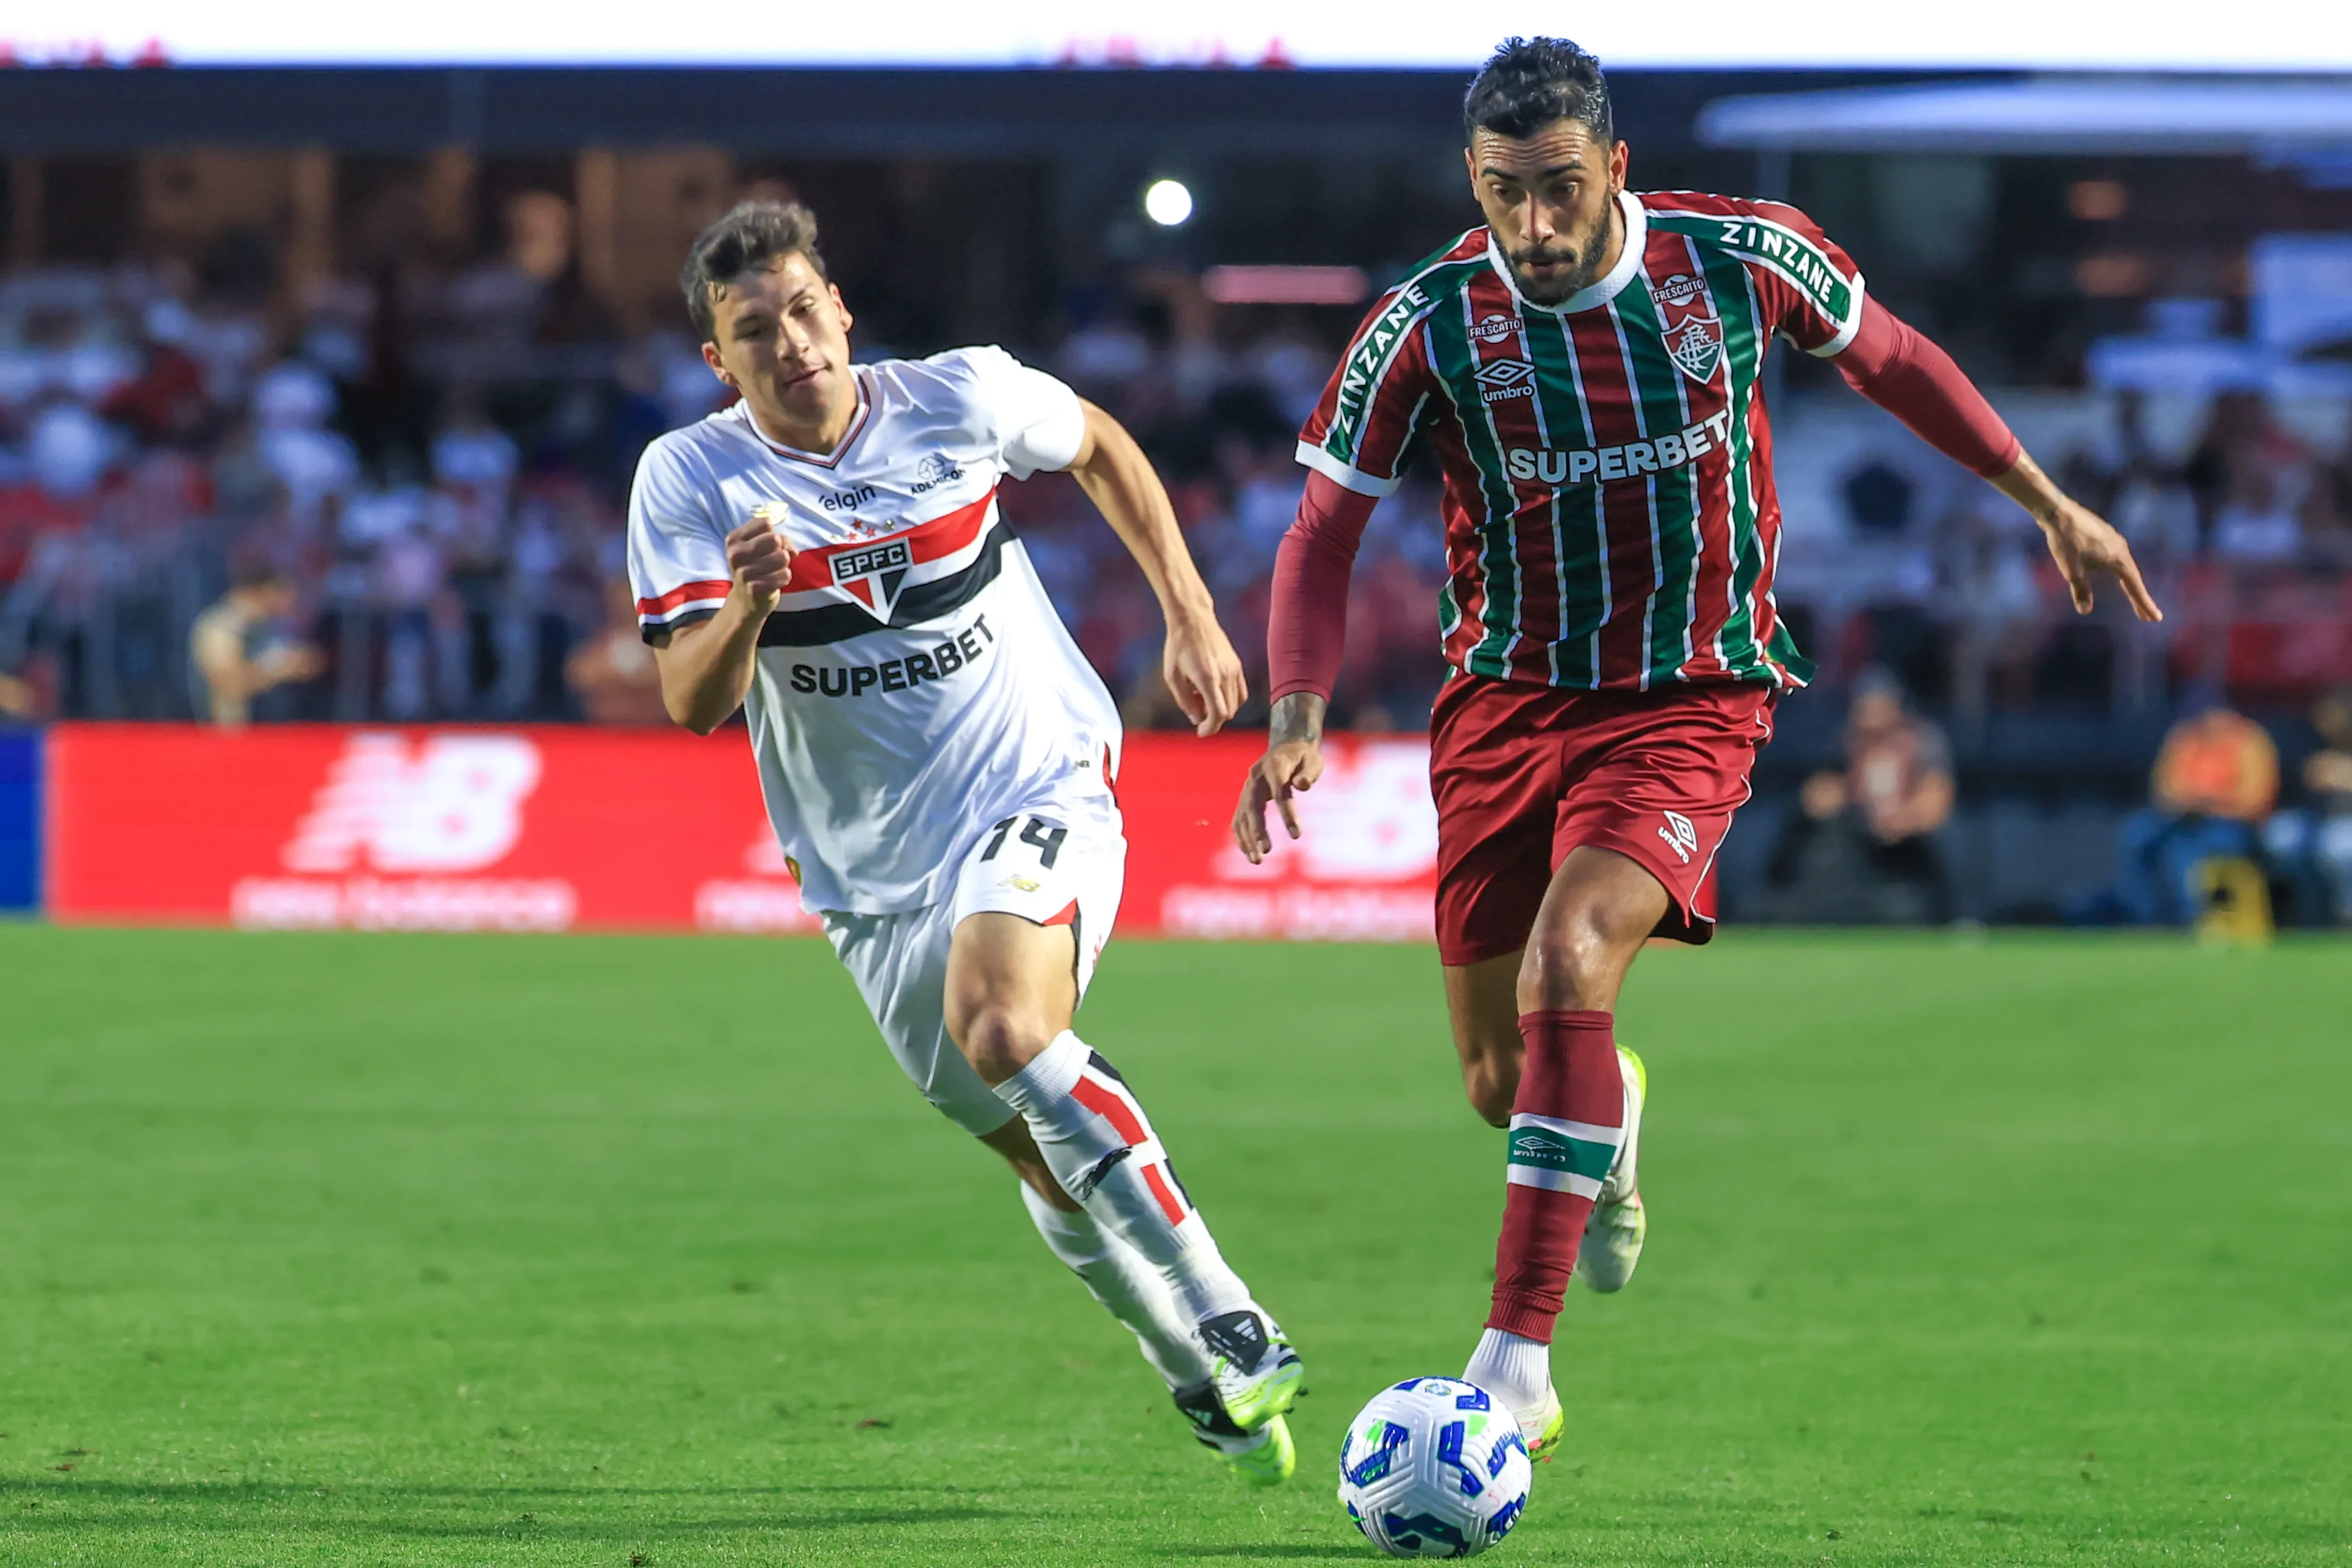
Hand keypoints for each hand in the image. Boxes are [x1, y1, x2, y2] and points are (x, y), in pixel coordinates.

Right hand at [727, 515, 793, 611]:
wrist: (746, 599)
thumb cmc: (757, 566)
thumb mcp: (763, 548)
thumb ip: (781, 540)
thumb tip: (791, 550)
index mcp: (734, 539)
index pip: (765, 523)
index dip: (774, 533)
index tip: (770, 545)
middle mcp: (735, 553)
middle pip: (775, 539)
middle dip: (781, 549)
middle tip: (774, 560)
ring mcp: (743, 572)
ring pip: (783, 557)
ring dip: (784, 565)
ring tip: (773, 571)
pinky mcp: (755, 588)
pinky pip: (785, 575)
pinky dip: (784, 578)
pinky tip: (775, 582)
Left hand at [1163, 610, 1247, 737]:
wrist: (1193, 619)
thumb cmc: (1178, 647)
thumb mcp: (1173, 677)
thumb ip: (1184, 701)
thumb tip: (1197, 719)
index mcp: (1208, 678)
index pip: (1218, 714)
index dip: (1210, 728)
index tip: (1200, 732)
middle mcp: (1225, 675)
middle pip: (1228, 712)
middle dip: (1213, 719)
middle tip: (1197, 712)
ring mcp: (1234, 669)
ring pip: (1237, 704)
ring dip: (1222, 709)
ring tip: (1203, 698)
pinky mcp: (1237, 665)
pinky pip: (1241, 692)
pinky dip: (1231, 699)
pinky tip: (1215, 692)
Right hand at [1233, 694, 1326, 863]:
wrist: (1287, 747)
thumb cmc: (1305, 757)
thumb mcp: (1313, 760)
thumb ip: (1309, 773)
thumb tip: (1302, 786)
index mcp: (1274, 765)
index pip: (1279, 793)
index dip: (1287, 813)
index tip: (1297, 835)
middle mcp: (1255, 777)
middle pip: (1252, 806)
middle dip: (1258, 830)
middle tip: (1267, 851)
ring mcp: (1247, 787)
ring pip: (1242, 815)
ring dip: (1247, 838)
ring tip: (1257, 860)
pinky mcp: (1245, 797)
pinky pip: (1239, 818)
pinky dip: (1242, 836)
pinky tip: (1249, 853)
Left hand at [2035, 495, 2162, 621]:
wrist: (2058, 512)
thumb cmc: (2065, 541)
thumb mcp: (2071, 570)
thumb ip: (2080, 590)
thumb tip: (2085, 611)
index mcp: (2118, 559)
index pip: (2134, 587)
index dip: (2144, 604)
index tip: (2155, 618)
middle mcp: (2121, 549)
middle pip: (2133, 579)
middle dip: (2139, 599)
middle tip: (2148, 617)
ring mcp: (2114, 540)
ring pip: (2126, 567)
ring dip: (2130, 585)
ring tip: (2134, 600)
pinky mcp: (2106, 535)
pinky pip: (2118, 558)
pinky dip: (2121, 571)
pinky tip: (2118, 574)